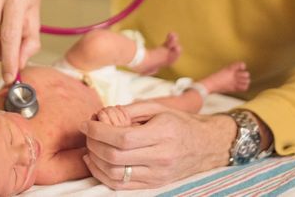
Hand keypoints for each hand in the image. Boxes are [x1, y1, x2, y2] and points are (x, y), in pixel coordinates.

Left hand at [81, 100, 235, 189]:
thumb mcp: (158, 108)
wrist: (207, 146)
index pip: (122, 138)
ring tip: (89, 146)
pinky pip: (123, 186)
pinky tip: (96, 162)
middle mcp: (161, 158)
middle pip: (116, 157)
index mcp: (162, 134)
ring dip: (96, 161)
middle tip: (87, 132)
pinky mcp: (155, 185)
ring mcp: (158, 175)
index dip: (99, 131)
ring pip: (116, 175)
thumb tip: (104, 114)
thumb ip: (131, 110)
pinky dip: (104, 175)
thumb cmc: (180, 123)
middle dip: (94, 144)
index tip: (87, 123)